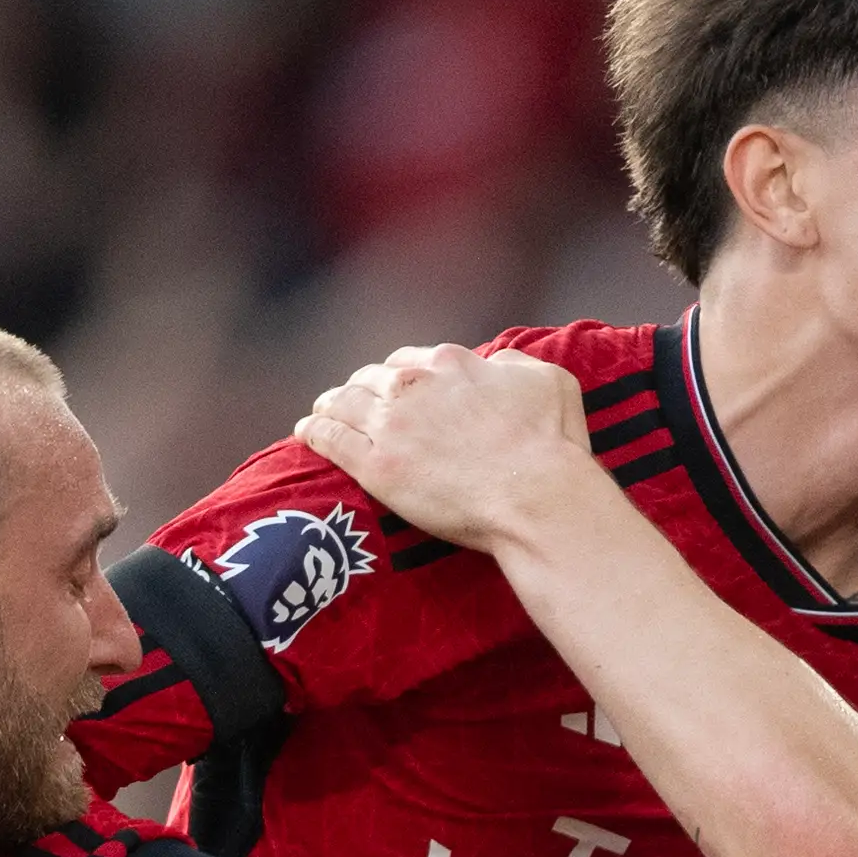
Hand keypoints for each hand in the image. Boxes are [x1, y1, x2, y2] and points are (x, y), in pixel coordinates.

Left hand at [293, 345, 602, 558]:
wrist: (536, 495)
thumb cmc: (551, 444)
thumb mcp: (548, 380)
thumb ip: (513, 365)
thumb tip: (493, 364)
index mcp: (450, 364)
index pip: (411, 361)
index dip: (400, 374)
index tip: (396, 387)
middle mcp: (413, 386)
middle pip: (372, 379)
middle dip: (361, 387)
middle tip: (353, 400)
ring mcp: (391, 426)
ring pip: (345, 404)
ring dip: (331, 404)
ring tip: (321, 412)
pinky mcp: (377, 467)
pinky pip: (332, 440)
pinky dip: (315, 431)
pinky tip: (306, 431)